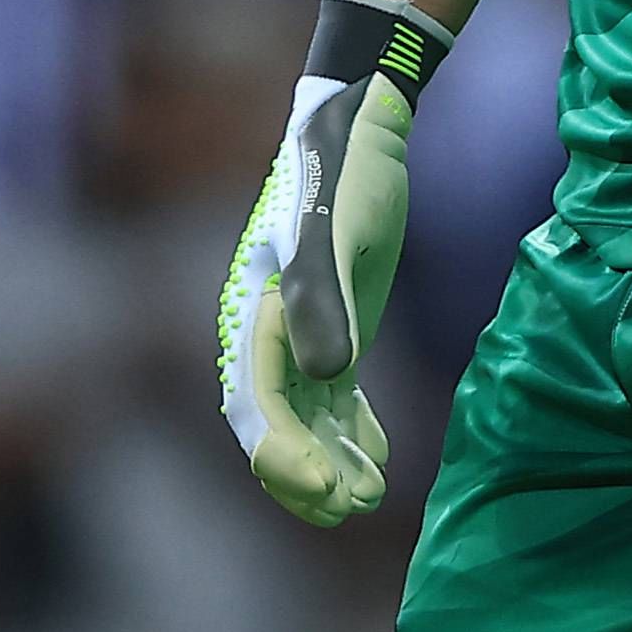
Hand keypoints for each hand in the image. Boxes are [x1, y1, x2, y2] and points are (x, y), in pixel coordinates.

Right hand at [217, 46, 421, 524]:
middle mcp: (266, 331)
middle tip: (352, 505)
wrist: (360, 126)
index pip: (256, 407)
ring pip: (303, 419)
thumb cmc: (342, 173)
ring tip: (371, 495)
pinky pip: (331, 399)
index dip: (287, 457)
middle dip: (305, 474)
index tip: (329, 490)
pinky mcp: (334, 326)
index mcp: (253, 313)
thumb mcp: (334, 233)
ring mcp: (299, 330)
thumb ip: (323, 301)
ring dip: (331, 462)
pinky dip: (350, 433)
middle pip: (272, 425)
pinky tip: (378, 460)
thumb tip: (324, 378)